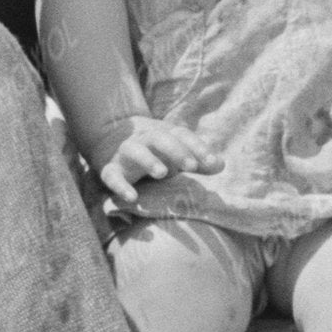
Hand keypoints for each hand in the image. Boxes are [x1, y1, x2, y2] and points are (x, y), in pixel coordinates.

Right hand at [91, 107, 214, 216]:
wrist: (110, 138)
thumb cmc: (154, 151)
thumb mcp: (175, 153)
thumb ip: (197, 160)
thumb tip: (222, 165)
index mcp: (163, 133)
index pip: (182, 135)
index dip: (197, 147)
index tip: (212, 162)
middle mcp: (144, 140)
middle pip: (160, 138)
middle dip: (176, 150)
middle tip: (192, 165)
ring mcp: (125, 153)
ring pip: (134, 151)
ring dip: (148, 160)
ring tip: (162, 173)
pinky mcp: (110, 169)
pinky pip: (112, 176)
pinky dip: (120, 186)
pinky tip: (132, 197)